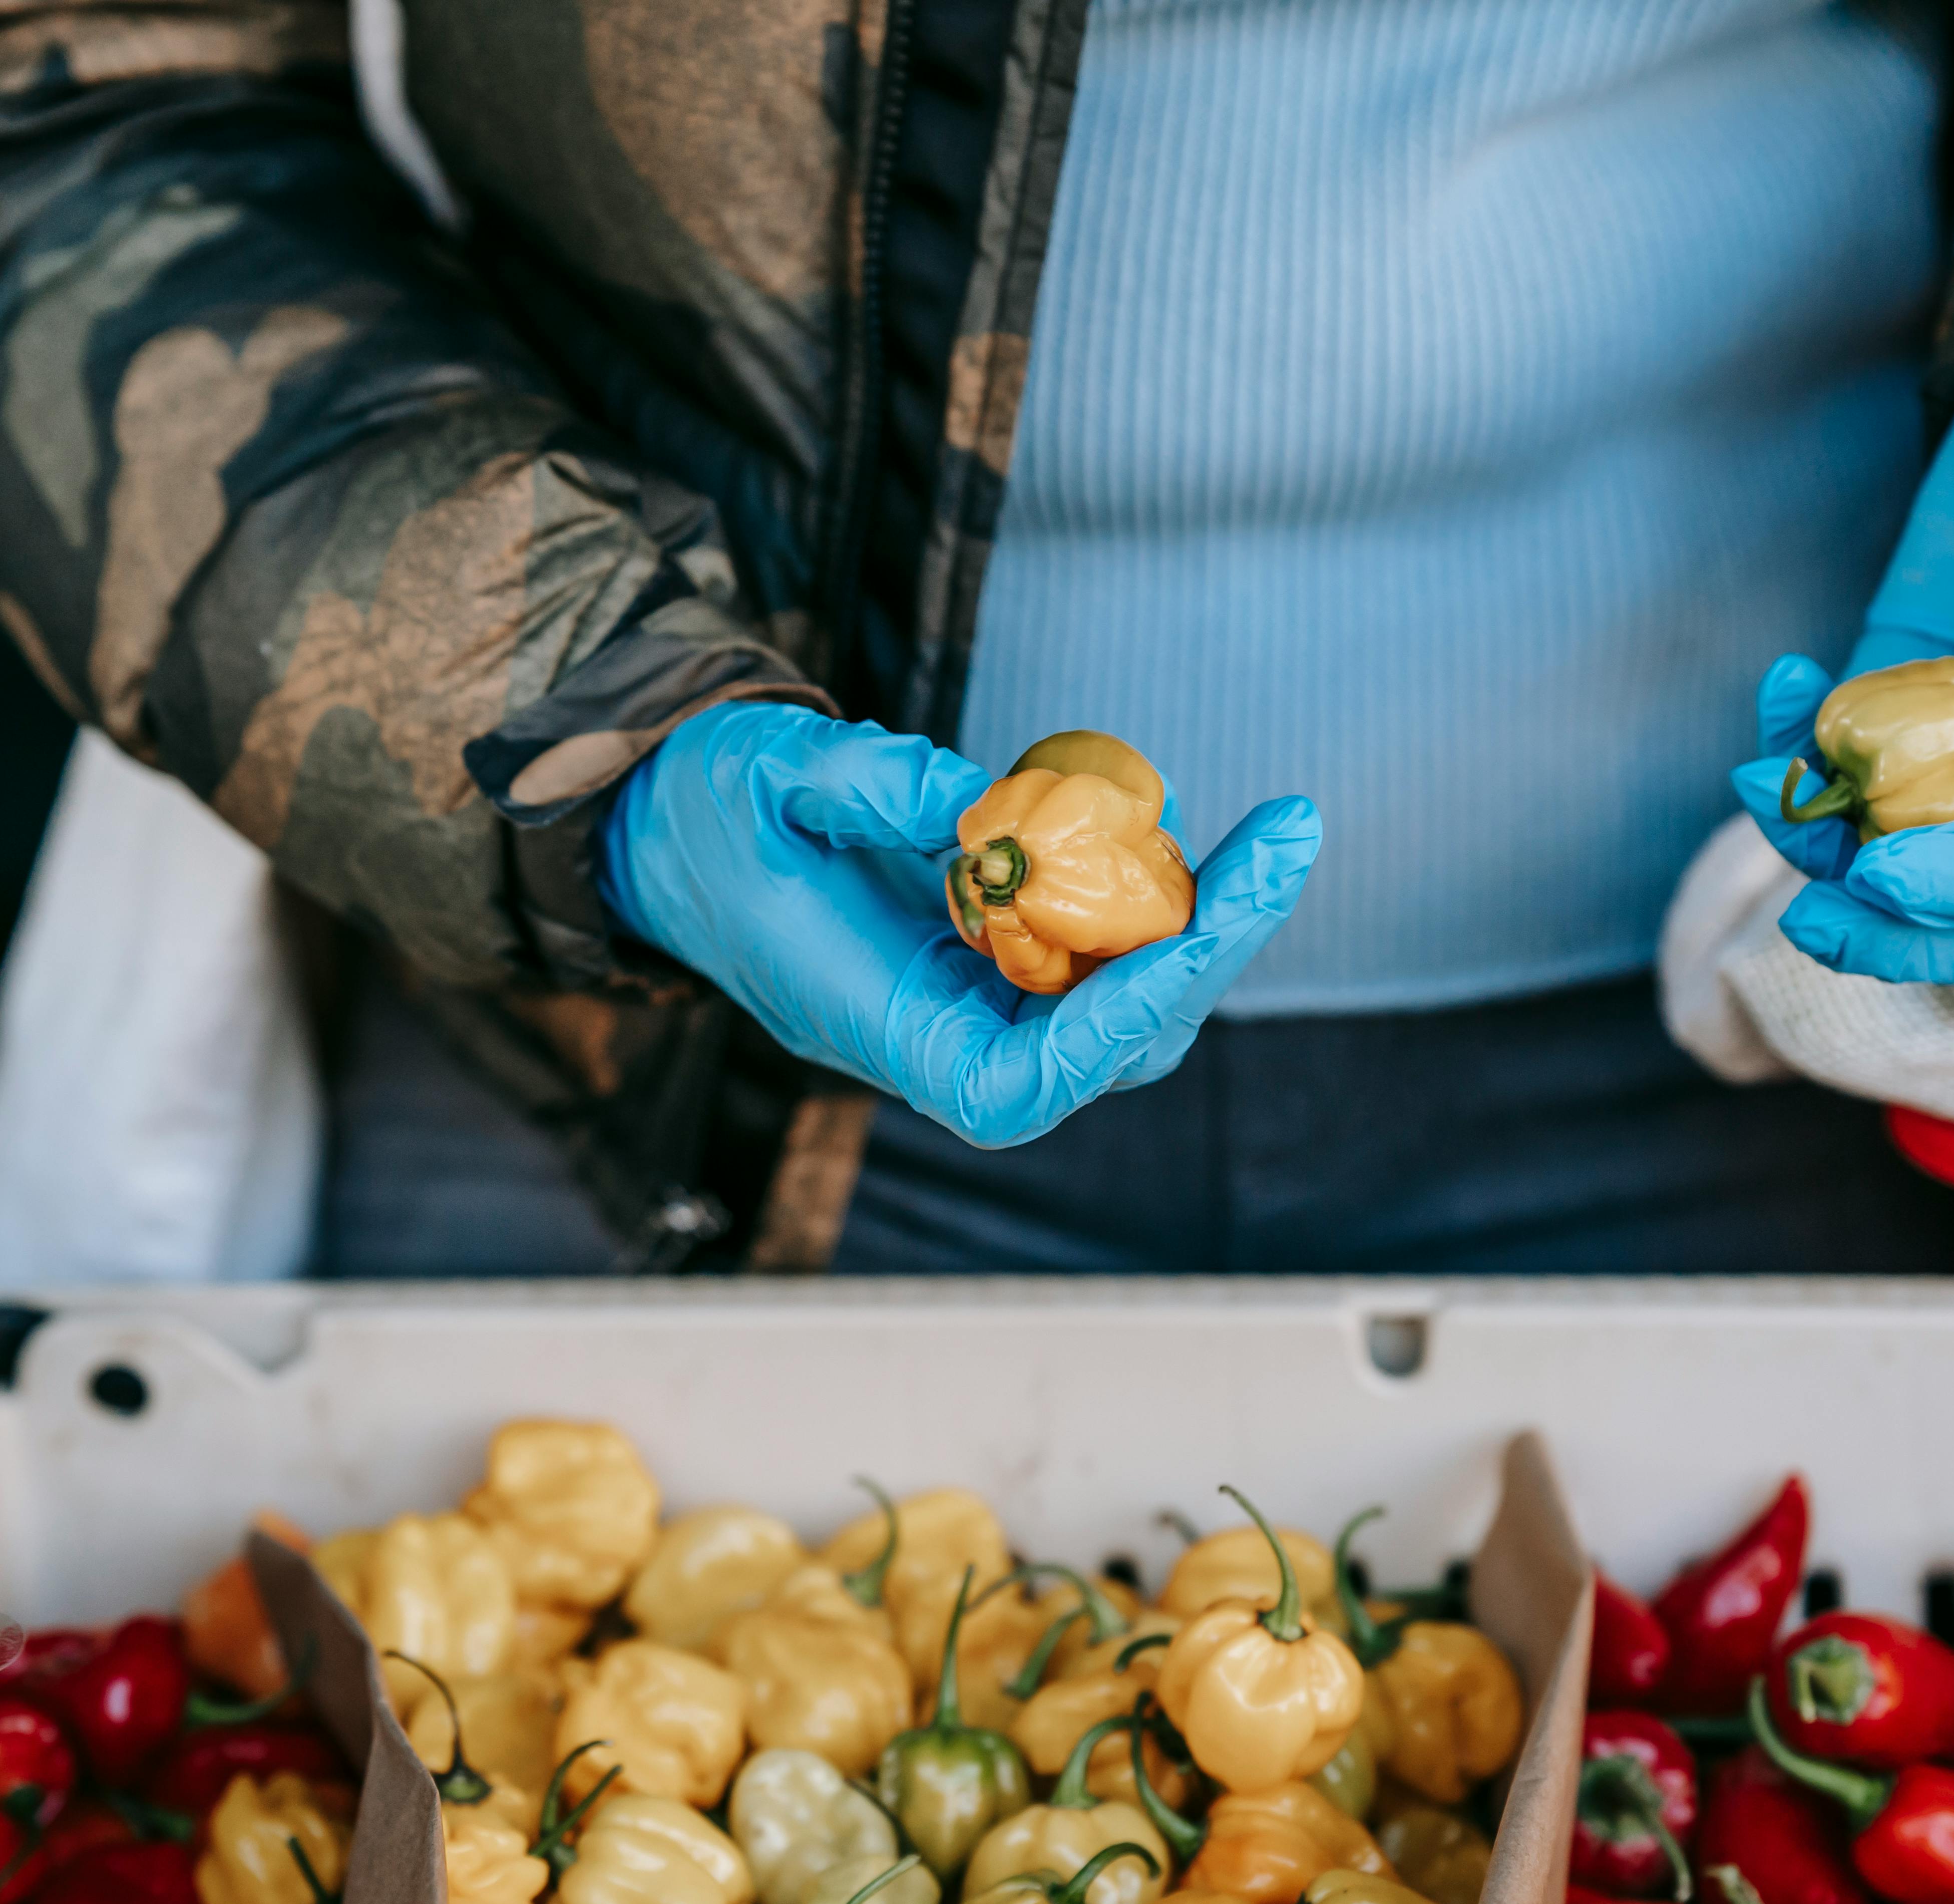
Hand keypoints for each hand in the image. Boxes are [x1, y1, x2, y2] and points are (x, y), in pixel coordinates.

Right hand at [598, 702, 1319, 1147]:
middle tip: (1286, 838)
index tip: (1187, 932)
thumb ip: (864, 780)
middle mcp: (934, 1033)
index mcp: (873, 1021)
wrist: (667, 829)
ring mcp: (969, 1001)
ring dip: (1201, 929)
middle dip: (1209, 951)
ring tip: (1262, 837)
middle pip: (1105, 1048)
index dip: (1111, 1025)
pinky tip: (1182, 832)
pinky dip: (1153, 903)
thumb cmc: (703, 812)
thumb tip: (983, 803)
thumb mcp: (761, 769)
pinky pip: (1099, 958)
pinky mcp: (991, 960)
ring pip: (1121, 1009)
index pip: (1017, 1084)